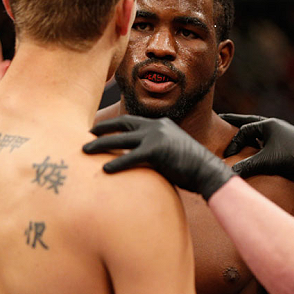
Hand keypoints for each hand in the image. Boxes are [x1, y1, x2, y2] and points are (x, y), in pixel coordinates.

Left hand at [83, 115, 235, 200]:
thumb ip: (155, 151)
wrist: (208, 172)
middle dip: (102, 130)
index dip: (113, 125)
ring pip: (120, 140)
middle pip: (122, 125)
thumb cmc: (191, 168)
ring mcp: (156, 136)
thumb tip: (139, 160)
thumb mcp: (172, 152)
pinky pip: (130, 157)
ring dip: (100, 145)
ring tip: (84, 151)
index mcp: (160, 124)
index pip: (131, 121)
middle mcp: (157, 126)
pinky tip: (104, 170)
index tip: (98, 130)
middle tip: (86, 136)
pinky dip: (116, 163)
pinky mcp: (157, 151)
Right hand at [220, 114, 293, 183]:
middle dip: (236, 122)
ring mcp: (283, 131)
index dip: (233, 142)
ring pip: (260, 129)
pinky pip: (269, 136)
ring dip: (248, 130)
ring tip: (237, 131)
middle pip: (250, 121)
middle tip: (223, 118)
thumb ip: (247, 166)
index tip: (226, 155)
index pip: (243, 130)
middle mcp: (274, 124)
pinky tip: (258, 146)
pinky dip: (259, 138)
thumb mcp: (266, 162)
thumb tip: (229, 173)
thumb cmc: (293, 156)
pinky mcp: (289, 140)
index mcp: (267, 124)